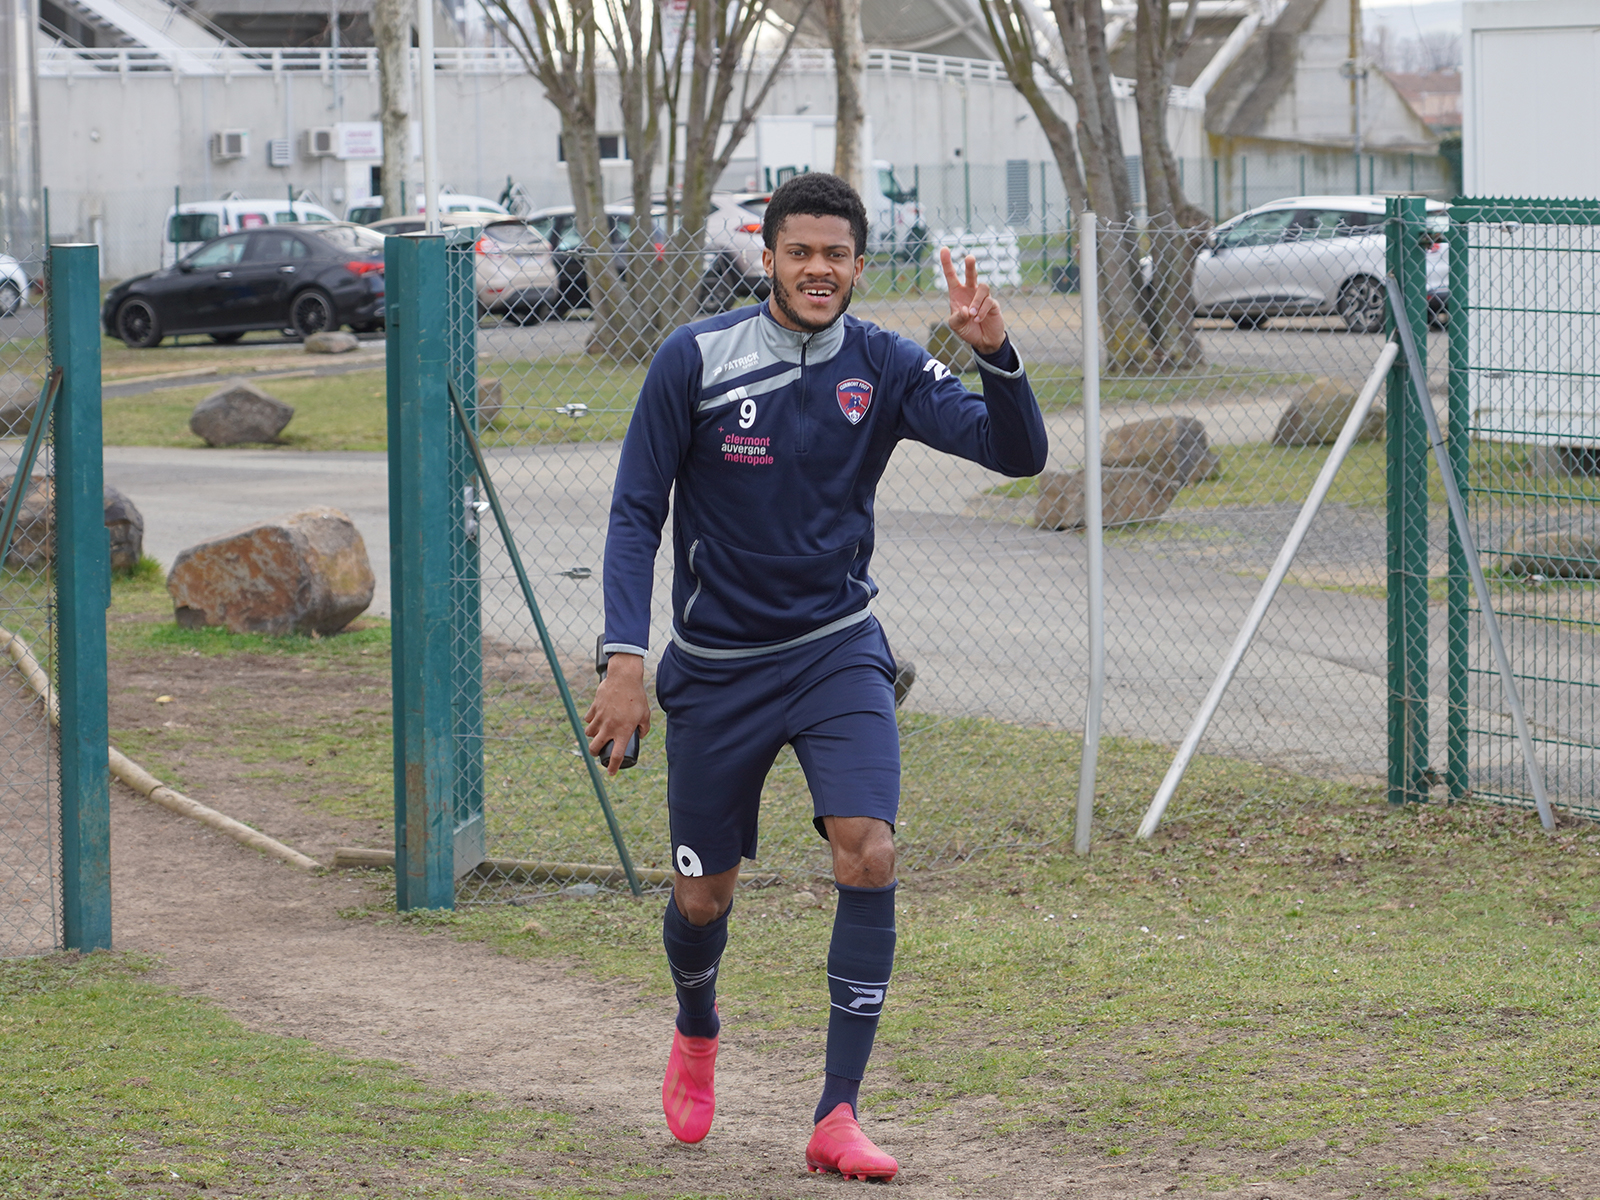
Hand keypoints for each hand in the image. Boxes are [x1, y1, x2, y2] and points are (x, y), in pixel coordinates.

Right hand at [583, 653, 650, 776]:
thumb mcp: (645, 714)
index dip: (613, 767)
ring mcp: (600, 718)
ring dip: (592, 735)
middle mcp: (609, 728)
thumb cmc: (637, 696)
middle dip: (594, 753)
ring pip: (588, 733)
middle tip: (597, 751)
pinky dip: (590, 720)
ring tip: (597, 733)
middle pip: (594, 748)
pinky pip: (588, 719)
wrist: (624, 678)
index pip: (617, 756)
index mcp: (623, 732)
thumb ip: (644, 728)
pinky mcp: (594, 708)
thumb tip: (640, 735)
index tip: (611, 773)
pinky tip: (595, 719)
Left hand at [940, 247, 1005, 355]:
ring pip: (982, 287)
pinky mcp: (993, 304)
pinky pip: (988, 302)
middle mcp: (970, 292)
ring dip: (976, 301)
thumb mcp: (955, 326)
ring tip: (972, 315)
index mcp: (957, 294)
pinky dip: (981, 312)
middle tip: (969, 257)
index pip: (951, 276)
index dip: (947, 263)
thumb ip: (957, 318)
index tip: (943, 249)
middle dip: (970, 265)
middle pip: (971, 274)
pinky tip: (978, 320)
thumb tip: (967, 309)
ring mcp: (982, 297)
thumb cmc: (967, 330)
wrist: (983, 341)